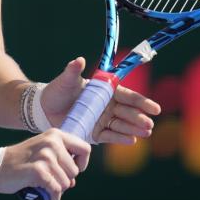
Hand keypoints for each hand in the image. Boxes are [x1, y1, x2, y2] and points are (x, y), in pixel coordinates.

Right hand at [0, 129, 90, 199]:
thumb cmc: (20, 161)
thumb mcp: (41, 150)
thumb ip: (60, 158)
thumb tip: (73, 180)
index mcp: (55, 135)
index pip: (85, 149)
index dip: (81, 163)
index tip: (67, 169)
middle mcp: (52, 143)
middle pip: (75, 171)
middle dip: (64, 180)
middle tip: (47, 178)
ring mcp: (45, 156)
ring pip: (67, 184)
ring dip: (56, 189)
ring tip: (41, 185)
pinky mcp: (38, 171)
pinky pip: (56, 191)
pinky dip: (51, 198)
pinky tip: (41, 193)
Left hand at [40, 57, 161, 144]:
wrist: (45, 108)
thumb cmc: (58, 91)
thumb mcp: (66, 80)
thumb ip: (73, 71)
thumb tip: (79, 60)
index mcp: (106, 91)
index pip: (128, 96)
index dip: (141, 102)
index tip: (155, 108)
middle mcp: (108, 106)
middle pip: (128, 112)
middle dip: (139, 118)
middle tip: (149, 124)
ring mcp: (103, 121)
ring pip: (122, 125)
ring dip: (134, 129)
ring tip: (145, 133)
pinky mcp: (95, 133)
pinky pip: (110, 136)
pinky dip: (120, 138)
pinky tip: (132, 140)